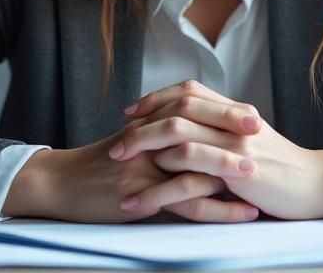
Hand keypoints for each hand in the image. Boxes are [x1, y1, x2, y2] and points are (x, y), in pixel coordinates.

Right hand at [3, 116, 260, 222]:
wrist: (59, 185)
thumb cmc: (98, 168)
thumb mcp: (130, 145)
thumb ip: (160, 138)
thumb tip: (196, 140)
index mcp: (149, 125)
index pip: (192, 109)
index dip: (222, 111)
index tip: (253, 115)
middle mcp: (149, 140)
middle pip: (196, 128)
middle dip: (231, 130)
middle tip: (263, 132)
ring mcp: (144, 167)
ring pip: (194, 165)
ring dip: (229, 171)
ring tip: (260, 179)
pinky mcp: (140, 194)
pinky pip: (185, 202)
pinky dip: (217, 209)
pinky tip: (240, 213)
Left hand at [113, 79, 322, 219]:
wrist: (318, 185)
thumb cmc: (284, 169)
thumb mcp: (253, 143)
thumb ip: (226, 133)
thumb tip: (195, 134)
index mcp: (236, 111)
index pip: (189, 90)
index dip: (157, 98)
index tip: (132, 112)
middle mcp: (232, 120)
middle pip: (176, 107)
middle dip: (141, 124)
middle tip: (115, 141)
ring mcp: (233, 143)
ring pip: (177, 133)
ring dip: (141, 148)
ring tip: (117, 166)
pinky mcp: (236, 170)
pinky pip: (189, 168)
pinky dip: (159, 184)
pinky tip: (140, 199)